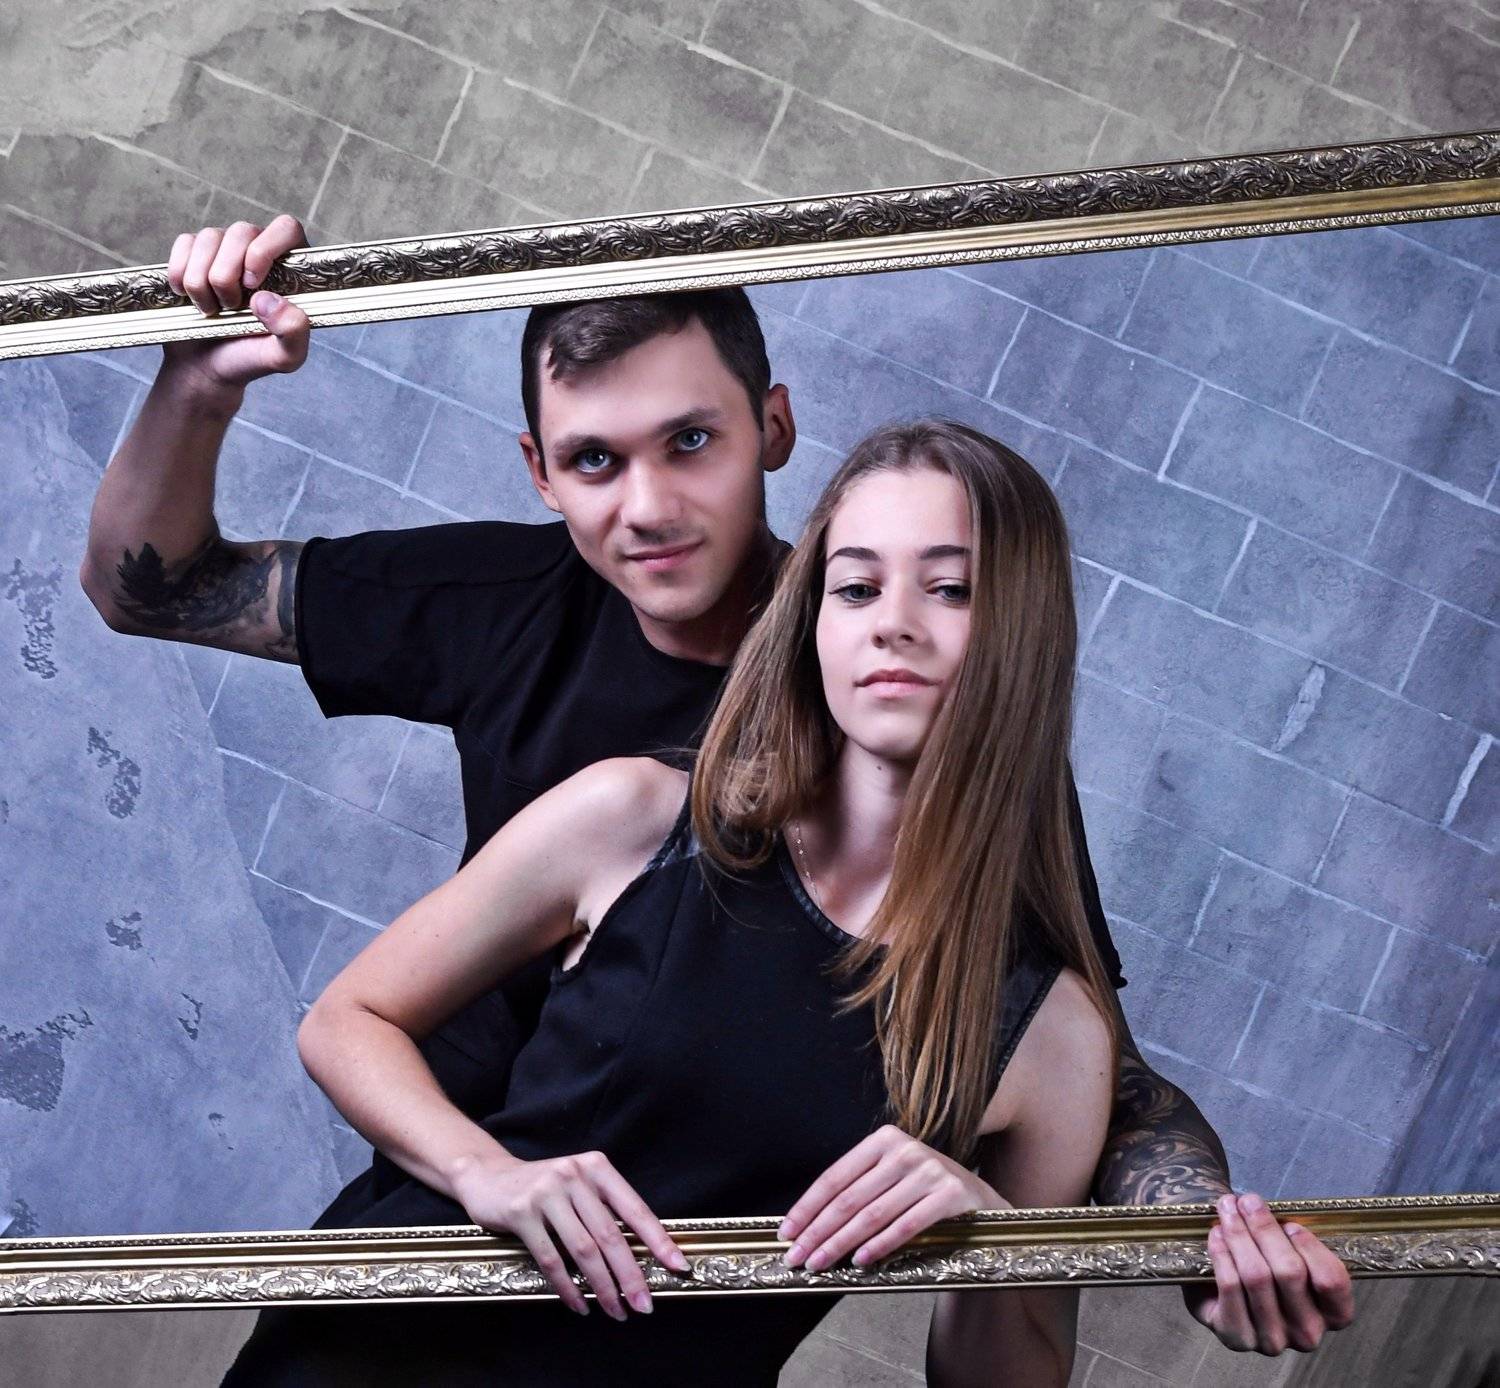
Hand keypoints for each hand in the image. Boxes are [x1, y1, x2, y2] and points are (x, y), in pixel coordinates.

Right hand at [161, 215, 310, 391]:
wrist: (207, 366)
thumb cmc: (251, 358)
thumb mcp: (284, 357)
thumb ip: (294, 332)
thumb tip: (268, 299)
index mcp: (292, 269)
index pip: (287, 229)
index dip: (265, 249)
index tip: (251, 283)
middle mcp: (260, 250)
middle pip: (242, 231)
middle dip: (228, 275)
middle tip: (231, 307)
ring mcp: (226, 248)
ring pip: (209, 238)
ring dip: (203, 281)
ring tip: (212, 310)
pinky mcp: (195, 252)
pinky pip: (184, 243)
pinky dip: (181, 274)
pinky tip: (188, 297)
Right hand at [452, 1148, 690, 1320]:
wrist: (488, 1176)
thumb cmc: (544, 1187)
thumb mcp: (579, 1186)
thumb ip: (605, 1210)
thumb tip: (643, 1254)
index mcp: (597, 1168)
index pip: (635, 1209)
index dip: (659, 1240)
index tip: (679, 1266)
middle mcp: (574, 1176)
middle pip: (611, 1235)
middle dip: (631, 1275)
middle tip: (644, 1305)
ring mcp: (546, 1193)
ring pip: (583, 1250)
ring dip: (603, 1287)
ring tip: (616, 1311)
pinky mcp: (521, 1213)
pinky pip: (550, 1259)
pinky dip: (568, 1287)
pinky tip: (580, 1305)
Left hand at [779, 1124, 1006, 1272]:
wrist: (983, 1203)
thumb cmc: (925, 1194)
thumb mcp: (891, 1180)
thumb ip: (859, 1192)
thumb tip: (806, 1225)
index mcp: (884, 1140)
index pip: (835, 1177)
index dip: (807, 1207)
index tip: (787, 1232)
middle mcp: (905, 1149)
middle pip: (849, 1198)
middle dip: (817, 1231)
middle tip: (795, 1257)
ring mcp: (929, 1170)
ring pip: (872, 1214)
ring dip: (840, 1243)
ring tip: (819, 1264)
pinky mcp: (950, 1193)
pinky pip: (905, 1226)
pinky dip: (879, 1246)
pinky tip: (859, 1261)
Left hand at [1184, 1192, 1354, 1354]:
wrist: (1222, 1291)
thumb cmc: (1265, 1265)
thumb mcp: (1289, 1252)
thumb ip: (1289, 1238)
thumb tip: (1263, 1209)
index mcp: (1333, 1315)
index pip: (1332, 1282)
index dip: (1311, 1248)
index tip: (1290, 1224)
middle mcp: (1307, 1334)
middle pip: (1289, 1272)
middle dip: (1264, 1228)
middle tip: (1247, 1201)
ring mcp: (1273, 1341)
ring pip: (1257, 1276)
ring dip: (1239, 1235)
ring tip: (1227, 1210)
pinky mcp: (1238, 1338)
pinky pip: (1231, 1287)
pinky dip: (1222, 1255)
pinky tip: (1216, 1234)